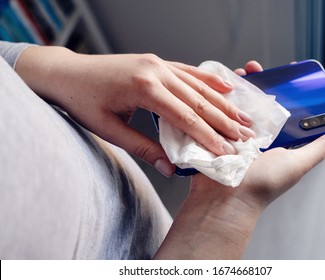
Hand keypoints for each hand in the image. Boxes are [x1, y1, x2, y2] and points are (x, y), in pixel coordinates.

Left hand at [15, 47, 254, 175]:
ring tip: (244, 118)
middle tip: (247, 137)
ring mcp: (158, 63)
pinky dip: (210, 80)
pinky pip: (189, 71)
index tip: (228, 152)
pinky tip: (227, 88)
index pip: (186, 118)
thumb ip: (143, 148)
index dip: (209, 137)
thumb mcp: (109, 130)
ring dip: (224, 103)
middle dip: (225, 121)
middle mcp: (156, 71)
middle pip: (199, 100)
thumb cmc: (83, 102)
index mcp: (144, 89)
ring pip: (199, 85)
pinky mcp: (157, 61)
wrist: (66, 74)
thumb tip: (171, 169)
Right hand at [154, 60, 324, 258]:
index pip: (280, 108)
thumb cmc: (263, 185)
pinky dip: (215, 100)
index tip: (284, 72)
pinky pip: (214, 114)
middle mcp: (252, 135)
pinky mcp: (213, 135)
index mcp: (272, 139)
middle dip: (255, 82)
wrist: (226, 201)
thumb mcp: (296, 164)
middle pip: (255, 102)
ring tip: (236, 72)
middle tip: (253, 67)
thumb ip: (318, 149)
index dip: (282, 89)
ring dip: (234, 87)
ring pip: (234, 104)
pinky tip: (215, 87)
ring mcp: (230, 134)